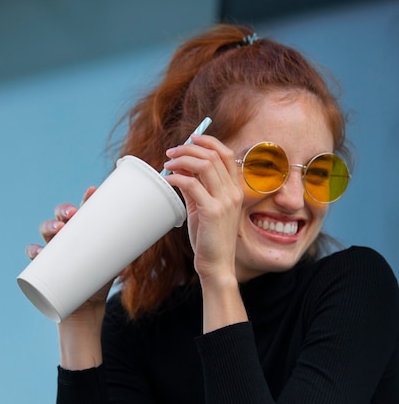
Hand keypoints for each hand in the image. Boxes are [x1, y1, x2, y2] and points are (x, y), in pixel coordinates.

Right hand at [25, 187, 112, 320]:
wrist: (87, 307)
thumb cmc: (100, 279)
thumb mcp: (115, 265)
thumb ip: (125, 254)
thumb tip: (141, 248)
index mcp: (84, 232)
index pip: (84, 210)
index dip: (87, 199)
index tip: (93, 190)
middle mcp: (67, 238)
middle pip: (61, 217)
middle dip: (64, 210)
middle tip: (72, 213)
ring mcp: (54, 251)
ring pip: (46, 232)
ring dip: (49, 226)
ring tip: (57, 229)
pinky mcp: (45, 267)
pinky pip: (34, 257)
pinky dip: (33, 251)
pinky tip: (37, 251)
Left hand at [163, 134, 242, 285]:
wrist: (217, 265)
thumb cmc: (210, 239)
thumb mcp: (203, 209)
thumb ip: (195, 188)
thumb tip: (180, 169)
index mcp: (235, 190)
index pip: (226, 154)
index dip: (208, 141)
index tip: (191, 138)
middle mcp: (233, 192)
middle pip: (213, 155)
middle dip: (189, 148)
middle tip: (172, 152)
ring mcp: (225, 201)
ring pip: (203, 165)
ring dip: (182, 159)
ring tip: (168, 164)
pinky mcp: (212, 211)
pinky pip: (192, 184)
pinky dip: (177, 178)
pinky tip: (168, 181)